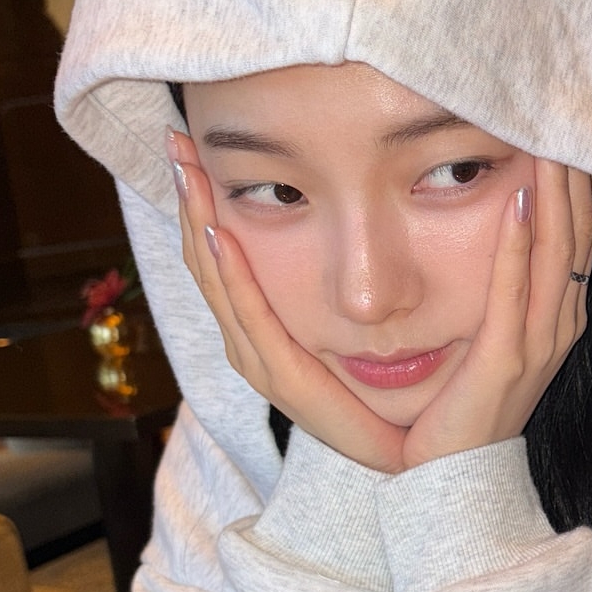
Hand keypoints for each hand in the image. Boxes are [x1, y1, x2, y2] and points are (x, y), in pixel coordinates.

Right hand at [167, 129, 407, 473]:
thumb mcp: (368, 321)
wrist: (417, 454)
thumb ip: (349, 278)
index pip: (222, 251)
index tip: (191, 142)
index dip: (203, 201)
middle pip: (205, 258)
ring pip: (214, 279)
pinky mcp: (281, 376)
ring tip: (186, 172)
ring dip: (197, 223)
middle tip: (173, 137)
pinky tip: (218, 231)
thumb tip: (350, 209)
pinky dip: (230, 273)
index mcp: (266, 326)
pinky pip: (248, 315)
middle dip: (188, 199)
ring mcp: (260, 360)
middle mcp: (251, 341)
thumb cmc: (398, 391)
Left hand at [401, 156, 591, 468]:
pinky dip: (518, 244)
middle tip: (563, 115)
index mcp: (557, 317)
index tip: (566, 131)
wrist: (457, 479)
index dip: (577, 184)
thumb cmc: (466, 406)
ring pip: (559, 253)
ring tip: (549, 140)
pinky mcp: (509, 361)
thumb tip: (492, 228)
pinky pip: (517, 291)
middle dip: (574, 174)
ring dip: (555, 194)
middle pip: (578, 234)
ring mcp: (540, 344)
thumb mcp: (491, 338)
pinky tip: (517, 200)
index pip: (577, 236)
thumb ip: (499, 290)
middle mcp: (560, 324)